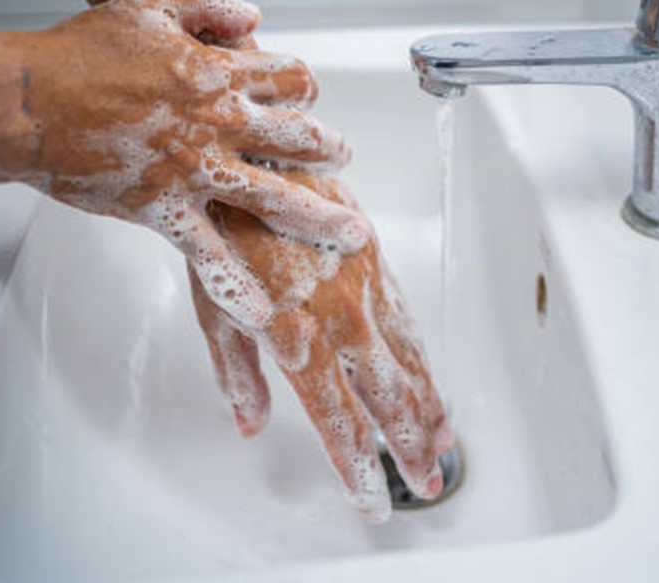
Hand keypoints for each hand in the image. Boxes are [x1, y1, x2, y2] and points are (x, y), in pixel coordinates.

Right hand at [20, 0, 370, 329]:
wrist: (25, 103)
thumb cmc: (79, 51)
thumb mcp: (150, 6)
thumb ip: (208, 5)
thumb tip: (255, 14)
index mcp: (218, 71)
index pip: (291, 79)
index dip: (307, 87)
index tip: (309, 97)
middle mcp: (218, 121)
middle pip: (299, 137)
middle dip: (331, 151)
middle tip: (345, 161)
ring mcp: (194, 169)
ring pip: (276, 197)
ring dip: (319, 218)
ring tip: (352, 236)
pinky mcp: (163, 209)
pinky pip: (208, 254)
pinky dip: (234, 287)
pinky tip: (262, 315)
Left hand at [188, 172, 452, 522]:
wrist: (258, 157)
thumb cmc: (225, 227)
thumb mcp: (215, 307)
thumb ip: (239, 371)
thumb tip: (248, 422)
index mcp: (299, 340)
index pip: (340, 423)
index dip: (360, 469)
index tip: (374, 500)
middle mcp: (342, 320)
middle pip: (389, 400)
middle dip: (411, 447)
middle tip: (427, 480)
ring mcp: (366, 290)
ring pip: (409, 362)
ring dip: (428, 406)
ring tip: (443, 441)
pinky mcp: (376, 262)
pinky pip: (407, 320)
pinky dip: (423, 357)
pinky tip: (430, 375)